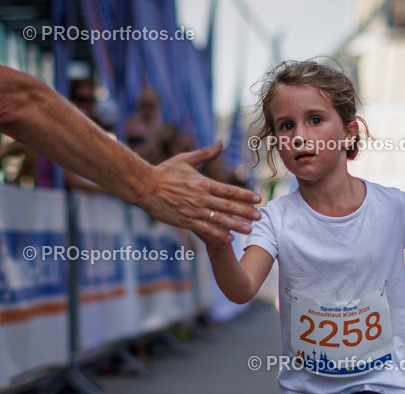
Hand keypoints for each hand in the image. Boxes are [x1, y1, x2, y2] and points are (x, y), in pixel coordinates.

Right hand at [140, 141, 260, 241]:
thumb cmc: (164, 172)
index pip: (228, 190)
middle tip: (259, 216)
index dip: (244, 195)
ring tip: (249, 230)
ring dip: (236, 225)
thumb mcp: (185, 160)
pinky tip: (229, 238)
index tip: (257, 198)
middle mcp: (200, 198)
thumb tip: (220, 143)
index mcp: (202, 183)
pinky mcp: (185, 221)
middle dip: (245, 212)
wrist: (144, 186)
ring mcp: (193, 211)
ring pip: (219, 220)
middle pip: (228, 206)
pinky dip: (217, 234)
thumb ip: (205, 154)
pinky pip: (204, 229)